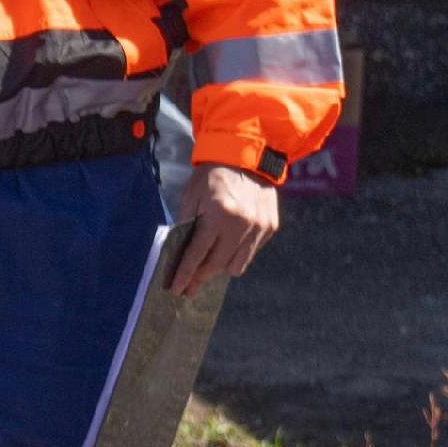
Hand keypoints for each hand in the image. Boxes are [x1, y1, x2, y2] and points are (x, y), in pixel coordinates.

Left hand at [167, 160, 283, 293]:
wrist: (247, 156)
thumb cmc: (211, 176)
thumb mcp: (191, 197)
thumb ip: (185, 227)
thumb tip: (180, 257)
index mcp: (218, 214)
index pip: (197, 254)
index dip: (185, 274)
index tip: (177, 290)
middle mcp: (242, 224)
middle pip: (217, 265)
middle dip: (200, 277)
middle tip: (189, 287)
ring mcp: (259, 226)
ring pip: (236, 265)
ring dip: (220, 266)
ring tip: (209, 261)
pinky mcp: (270, 226)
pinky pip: (251, 252)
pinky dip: (238, 252)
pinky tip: (229, 241)